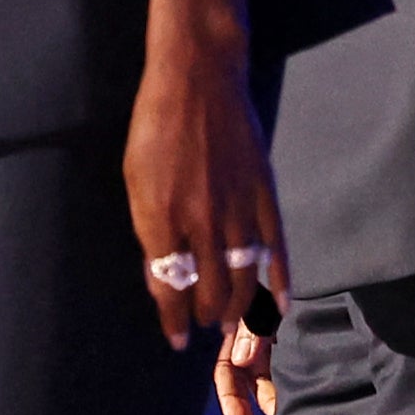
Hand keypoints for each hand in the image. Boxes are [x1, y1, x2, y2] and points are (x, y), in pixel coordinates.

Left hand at [126, 25, 285, 370]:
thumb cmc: (156, 125)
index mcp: (159, 216)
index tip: (175, 338)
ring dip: (237, 307)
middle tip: (203, 326)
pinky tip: (279, 302)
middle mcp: (199, 220)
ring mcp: (236, 207)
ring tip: (231, 323)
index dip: (172, 318)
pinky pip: (275, 247)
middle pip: (208, 289)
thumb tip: (160, 273)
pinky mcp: (264, 193)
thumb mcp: (135, 178)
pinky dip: (279, 279)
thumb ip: (150, 229)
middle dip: (204, 316)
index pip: (168, 286)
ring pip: (243, 276)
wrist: (198, 76)